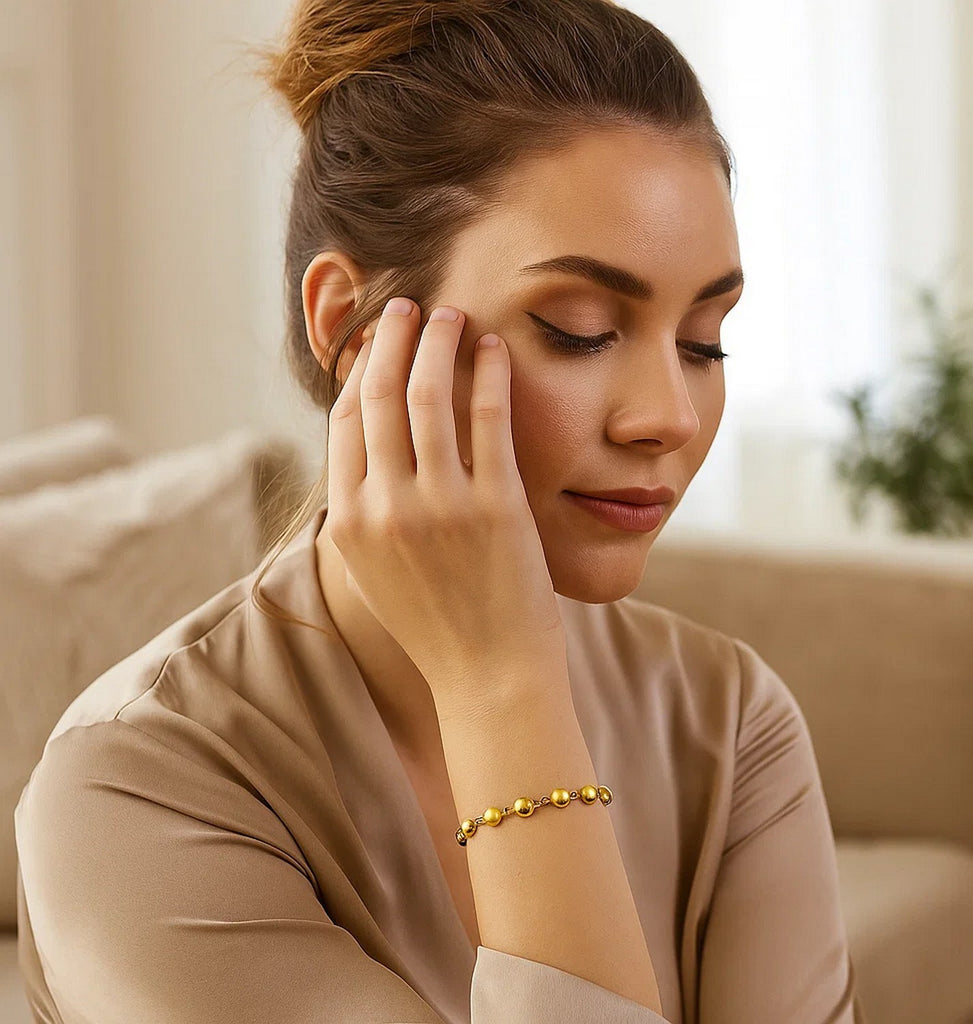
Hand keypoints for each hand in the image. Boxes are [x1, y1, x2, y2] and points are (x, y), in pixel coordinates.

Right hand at [325, 297, 566, 713]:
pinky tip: (494, 347)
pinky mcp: (496, 506)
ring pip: (428, 397)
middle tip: (405, 307)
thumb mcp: (378, 573)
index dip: (359, 372)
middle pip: (378, 398)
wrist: (490, 677)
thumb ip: (364, 512)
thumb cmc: (438, 627)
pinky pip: (488, 420)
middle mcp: (386, 508)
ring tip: (450, 314)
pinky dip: (489, 374)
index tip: (375, 343)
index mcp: (352, 522)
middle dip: (390, 341)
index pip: (344, 423)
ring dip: (437, 343)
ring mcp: (441, 505)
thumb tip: (364, 451)